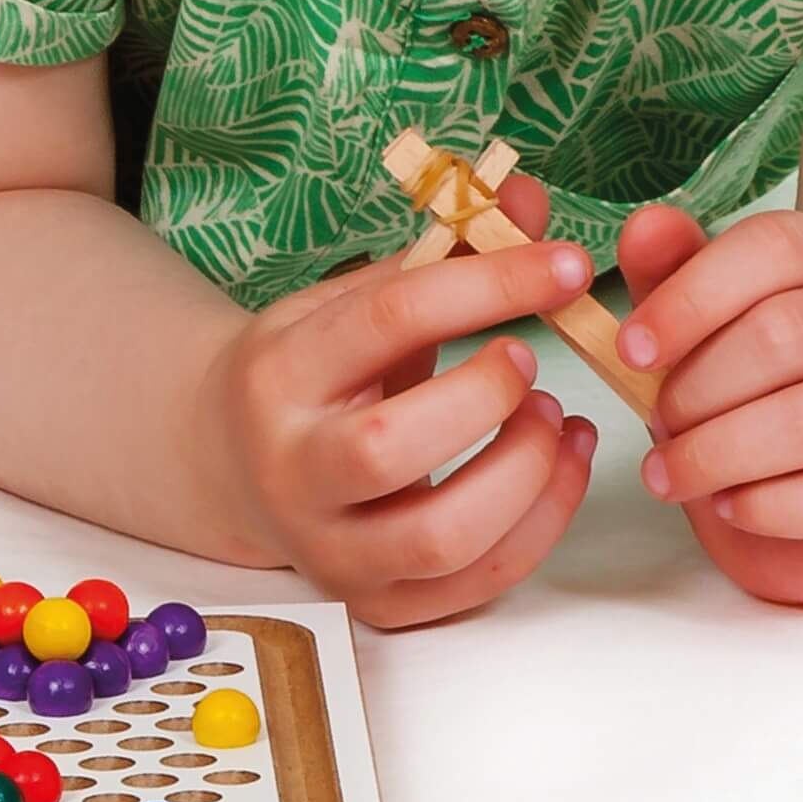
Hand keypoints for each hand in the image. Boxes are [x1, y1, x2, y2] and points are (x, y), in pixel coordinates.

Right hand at [209, 175, 603, 627]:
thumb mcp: (353, 300)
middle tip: (527, 363)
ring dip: (525, 472)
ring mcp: (329, 551)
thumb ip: (442, 254)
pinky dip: (541, 524)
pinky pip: (475, 585)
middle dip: (486, 398)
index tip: (567, 264)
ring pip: (439, 535)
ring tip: (554, 420)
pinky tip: (559, 464)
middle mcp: (289, 472)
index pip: (388, 319)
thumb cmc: (313, 372)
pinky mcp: (377, 603)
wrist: (234, 463)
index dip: (491, 284)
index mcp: (276, 375)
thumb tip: (529, 198)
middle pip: (389, 447)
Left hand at [616, 207, 802, 604]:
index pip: (776, 247)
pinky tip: (731, 505)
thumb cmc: (746, 392)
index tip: (630, 350)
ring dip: (718, 453)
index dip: (691, 297)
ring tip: (670, 475)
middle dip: (696, 388)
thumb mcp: (698, 329)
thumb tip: (646, 224)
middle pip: (787, 333)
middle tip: (655, 423)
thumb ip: (670, 278)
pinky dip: (770, 507)